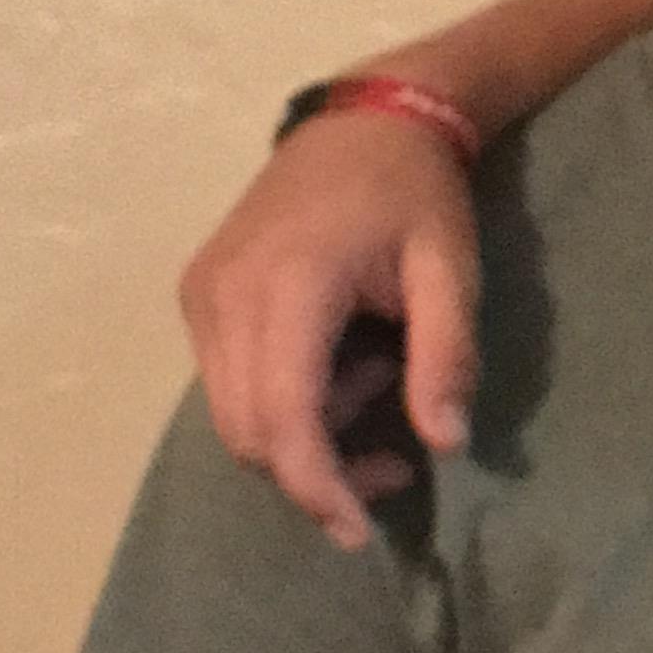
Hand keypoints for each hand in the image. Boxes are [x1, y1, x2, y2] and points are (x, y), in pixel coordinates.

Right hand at [180, 114, 483, 552]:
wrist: (366, 119)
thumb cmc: (416, 194)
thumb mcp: (451, 271)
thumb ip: (446, 358)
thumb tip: (444, 444)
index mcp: (288, 285)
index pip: (281, 418)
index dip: (317, 487)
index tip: (358, 533)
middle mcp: (224, 294)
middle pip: (247, 432)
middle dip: (317, 473)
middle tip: (396, 462)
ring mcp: (202, 294)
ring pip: (233, 415)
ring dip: (305, 435)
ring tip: (378, 382)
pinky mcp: (200, 295)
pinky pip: (229, 381)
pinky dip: (285, 401)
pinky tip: (343, 364)